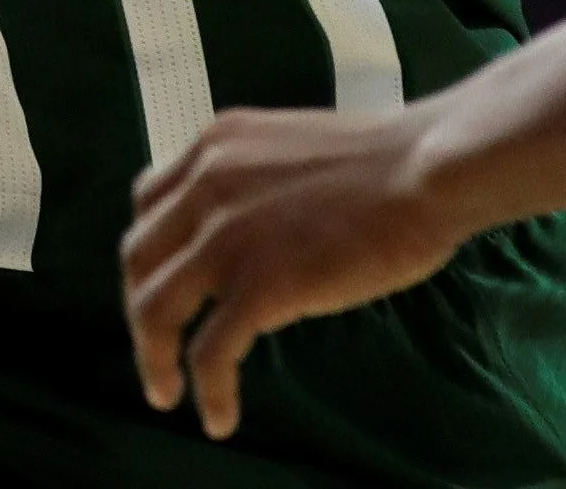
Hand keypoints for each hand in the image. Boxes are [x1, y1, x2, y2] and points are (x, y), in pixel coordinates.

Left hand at [121, 103, 476, 439]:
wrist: (428, 170)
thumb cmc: (388, 162)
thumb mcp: (289, 149)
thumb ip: (254, 181)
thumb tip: (253, 224)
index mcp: (212, 148)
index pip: (147, 203)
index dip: (149, 251)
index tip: (161, 282)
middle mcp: (203, 188)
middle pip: (138, 259)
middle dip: (139, 308)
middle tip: (155, 347)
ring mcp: (225, 238)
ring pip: (155, 308)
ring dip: (153, 358)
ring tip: (166, 394)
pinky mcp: (261, 286)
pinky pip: (212, 351)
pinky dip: (208, 390)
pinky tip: (219, 417)